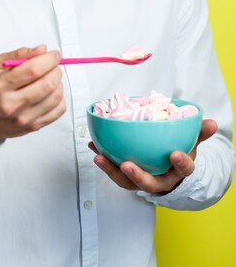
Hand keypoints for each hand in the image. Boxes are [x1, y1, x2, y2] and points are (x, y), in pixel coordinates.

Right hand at [0, 44, 65, 142]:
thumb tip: (42, 50)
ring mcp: (23, 118)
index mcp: (0, 85)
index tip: (54, 54)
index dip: (49, 60)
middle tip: (54, 65)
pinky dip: (60, 98)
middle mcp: (11, 103)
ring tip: (51, 78)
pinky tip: (51, 93)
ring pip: (55, 97)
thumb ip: (20, 54)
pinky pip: (58, 111)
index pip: (33, 70)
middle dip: (56, 70)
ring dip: (59, 83)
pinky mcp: (33, 126)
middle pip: (47, 84)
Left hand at [88, 119, 216, 192]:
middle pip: (150, 183)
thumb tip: (212, 123)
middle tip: (126, 165)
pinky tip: (94, 147)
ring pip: (127, 182)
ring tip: (99, 157)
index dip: (180, 163)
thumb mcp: (191, 144)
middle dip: (138, 176)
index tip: (175, 154)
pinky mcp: (127, 178)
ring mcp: (142, 181)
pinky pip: (114, 171)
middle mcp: (160, 181)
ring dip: (112, 170)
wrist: (168, 171)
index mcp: (179, 171)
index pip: (183, 169)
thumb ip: (199, 133)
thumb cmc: (178, 153)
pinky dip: (104, 160)